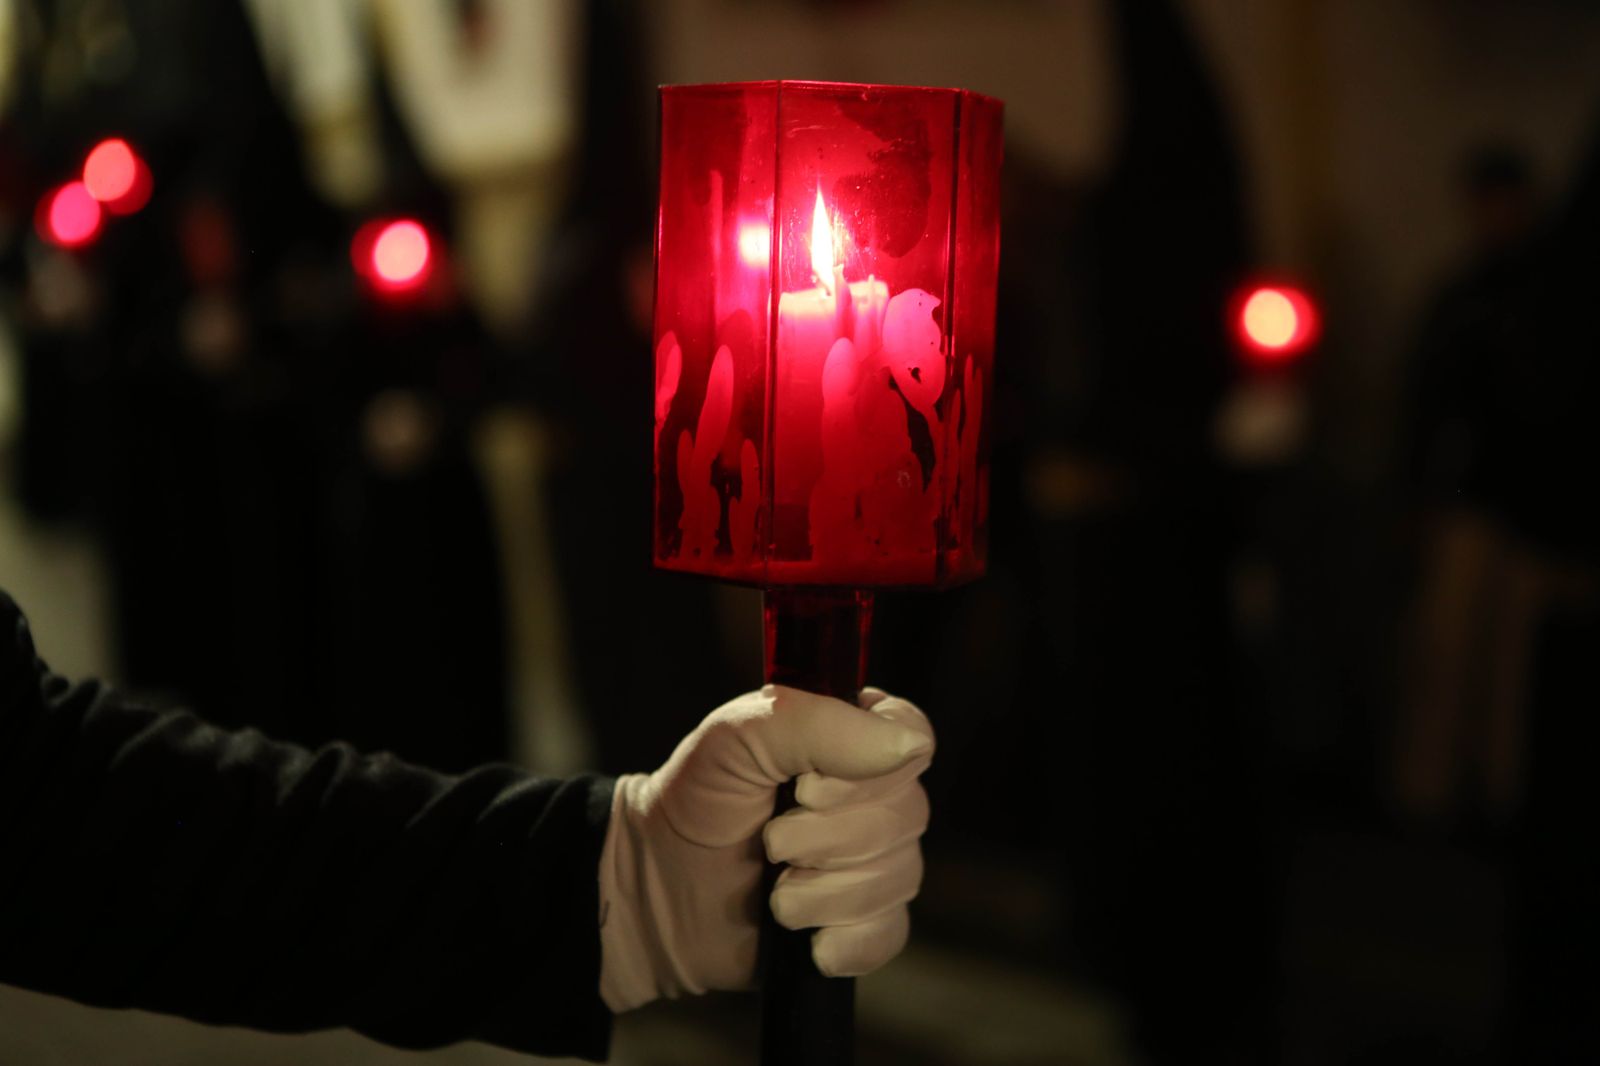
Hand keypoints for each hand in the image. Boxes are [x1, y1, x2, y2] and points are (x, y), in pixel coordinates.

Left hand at [597, 684, 933, 1011]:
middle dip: (828, 839)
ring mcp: (874, 860)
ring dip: (825, 892)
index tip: (806, 789)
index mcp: (852, 736)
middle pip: (908, 814)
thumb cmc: (697, 800)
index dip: (869, 773)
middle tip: (770, 841)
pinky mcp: (864, 920)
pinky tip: (808, 940)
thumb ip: (814, 723)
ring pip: (899, 876)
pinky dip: (847, 940)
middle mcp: (875, 795)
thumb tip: (908, 745)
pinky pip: (890, 933)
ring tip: (774, 892)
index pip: (911, 738)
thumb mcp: (736, 737)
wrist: (657, 888)